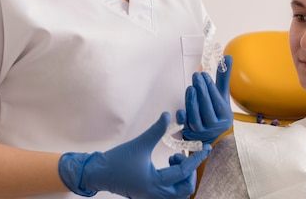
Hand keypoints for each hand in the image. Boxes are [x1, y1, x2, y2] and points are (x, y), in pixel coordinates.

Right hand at [58, 112, 210, 197]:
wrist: (99, 173)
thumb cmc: (117, 160)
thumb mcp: (139, 144)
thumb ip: (156, 130)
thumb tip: (168, 115)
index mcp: (154, 183)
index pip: (183, 172)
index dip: (196, 158)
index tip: (206, 148)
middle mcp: (155, 194)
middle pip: (185, 190)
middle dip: (191, 172)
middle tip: (186, 155)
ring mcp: (152, 197)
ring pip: (179, 193)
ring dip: (183, 177)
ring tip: (175, 159)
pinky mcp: (149, 195)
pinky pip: (171, 193)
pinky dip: (176, 181)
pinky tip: (169, 164)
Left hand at [176, 55, 232, 143]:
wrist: (211, 135)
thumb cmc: (216, 111)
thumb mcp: (222, 96)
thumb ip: (223, 77)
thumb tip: (227, 57)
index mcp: (225, 116)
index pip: (217, 100)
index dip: (210, 87)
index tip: (204, 75)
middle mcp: (214, 126)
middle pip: (206, 107)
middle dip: (201, 90)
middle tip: (196, 76)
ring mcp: (201, 132)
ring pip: (195, 117)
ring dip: (192, 101)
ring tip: (190, 88)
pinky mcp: (189, 135)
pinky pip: (185, 127)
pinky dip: (182, 119)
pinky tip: (180, 110)